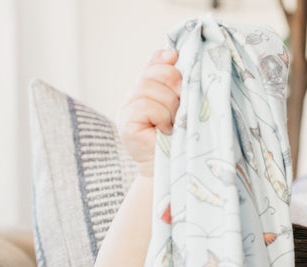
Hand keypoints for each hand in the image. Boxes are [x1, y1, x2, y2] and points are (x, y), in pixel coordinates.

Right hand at [118, 49, 181, 176]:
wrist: (173, 173)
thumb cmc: (180, 140)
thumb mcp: (180, 105)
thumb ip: (173, 80)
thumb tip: (170, 53)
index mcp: (145, 89)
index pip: (155, 63)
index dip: (170, 68)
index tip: (180, 82)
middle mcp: (132, 97)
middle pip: (155, 74)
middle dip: (174, 90)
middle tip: (178, 111)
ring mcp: (125, 110)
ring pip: (151, 89)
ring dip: (169, 108)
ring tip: (171, 125)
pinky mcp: (125, 124)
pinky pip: (148, 106)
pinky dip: (161, 117)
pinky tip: (162, 131)